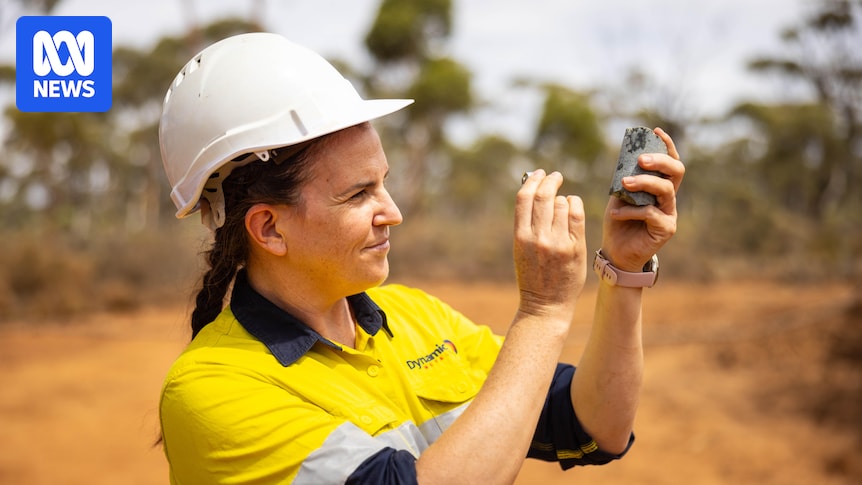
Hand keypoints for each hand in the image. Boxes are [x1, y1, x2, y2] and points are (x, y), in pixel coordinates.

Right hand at [514, 170, 586, 318]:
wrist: (546, 304)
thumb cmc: (533, 274)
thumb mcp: (522, 249)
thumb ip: (527, 223)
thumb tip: (534, 190)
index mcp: (520, 237)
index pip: (524, 198)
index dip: (532, 180)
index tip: (538, 174)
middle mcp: (538, 238)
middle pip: (544, 195)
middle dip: (549, 180)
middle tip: (555, 176)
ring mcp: (558, 242)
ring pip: (561, 203)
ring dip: (562, 197)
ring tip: (562, 202)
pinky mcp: (575, 247)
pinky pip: (576, 214)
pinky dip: (574, 204)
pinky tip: (572, 205)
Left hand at [601, 127, 684, 271]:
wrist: (616, 251)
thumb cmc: (618, 221)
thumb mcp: (618, 195)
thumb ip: (625, 178)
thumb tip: (623, 158)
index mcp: (659, 187)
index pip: (670, 162)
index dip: (667, 145)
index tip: (655, 131)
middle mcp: (668, 198)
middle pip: (676, 172)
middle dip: (661, 161)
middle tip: (642, 159)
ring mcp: (669, 213)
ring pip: (665, 190)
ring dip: (644, 183)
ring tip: (624, 183)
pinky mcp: (666, 229)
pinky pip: (650, 212)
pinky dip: (631, 210)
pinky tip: (616, 213)